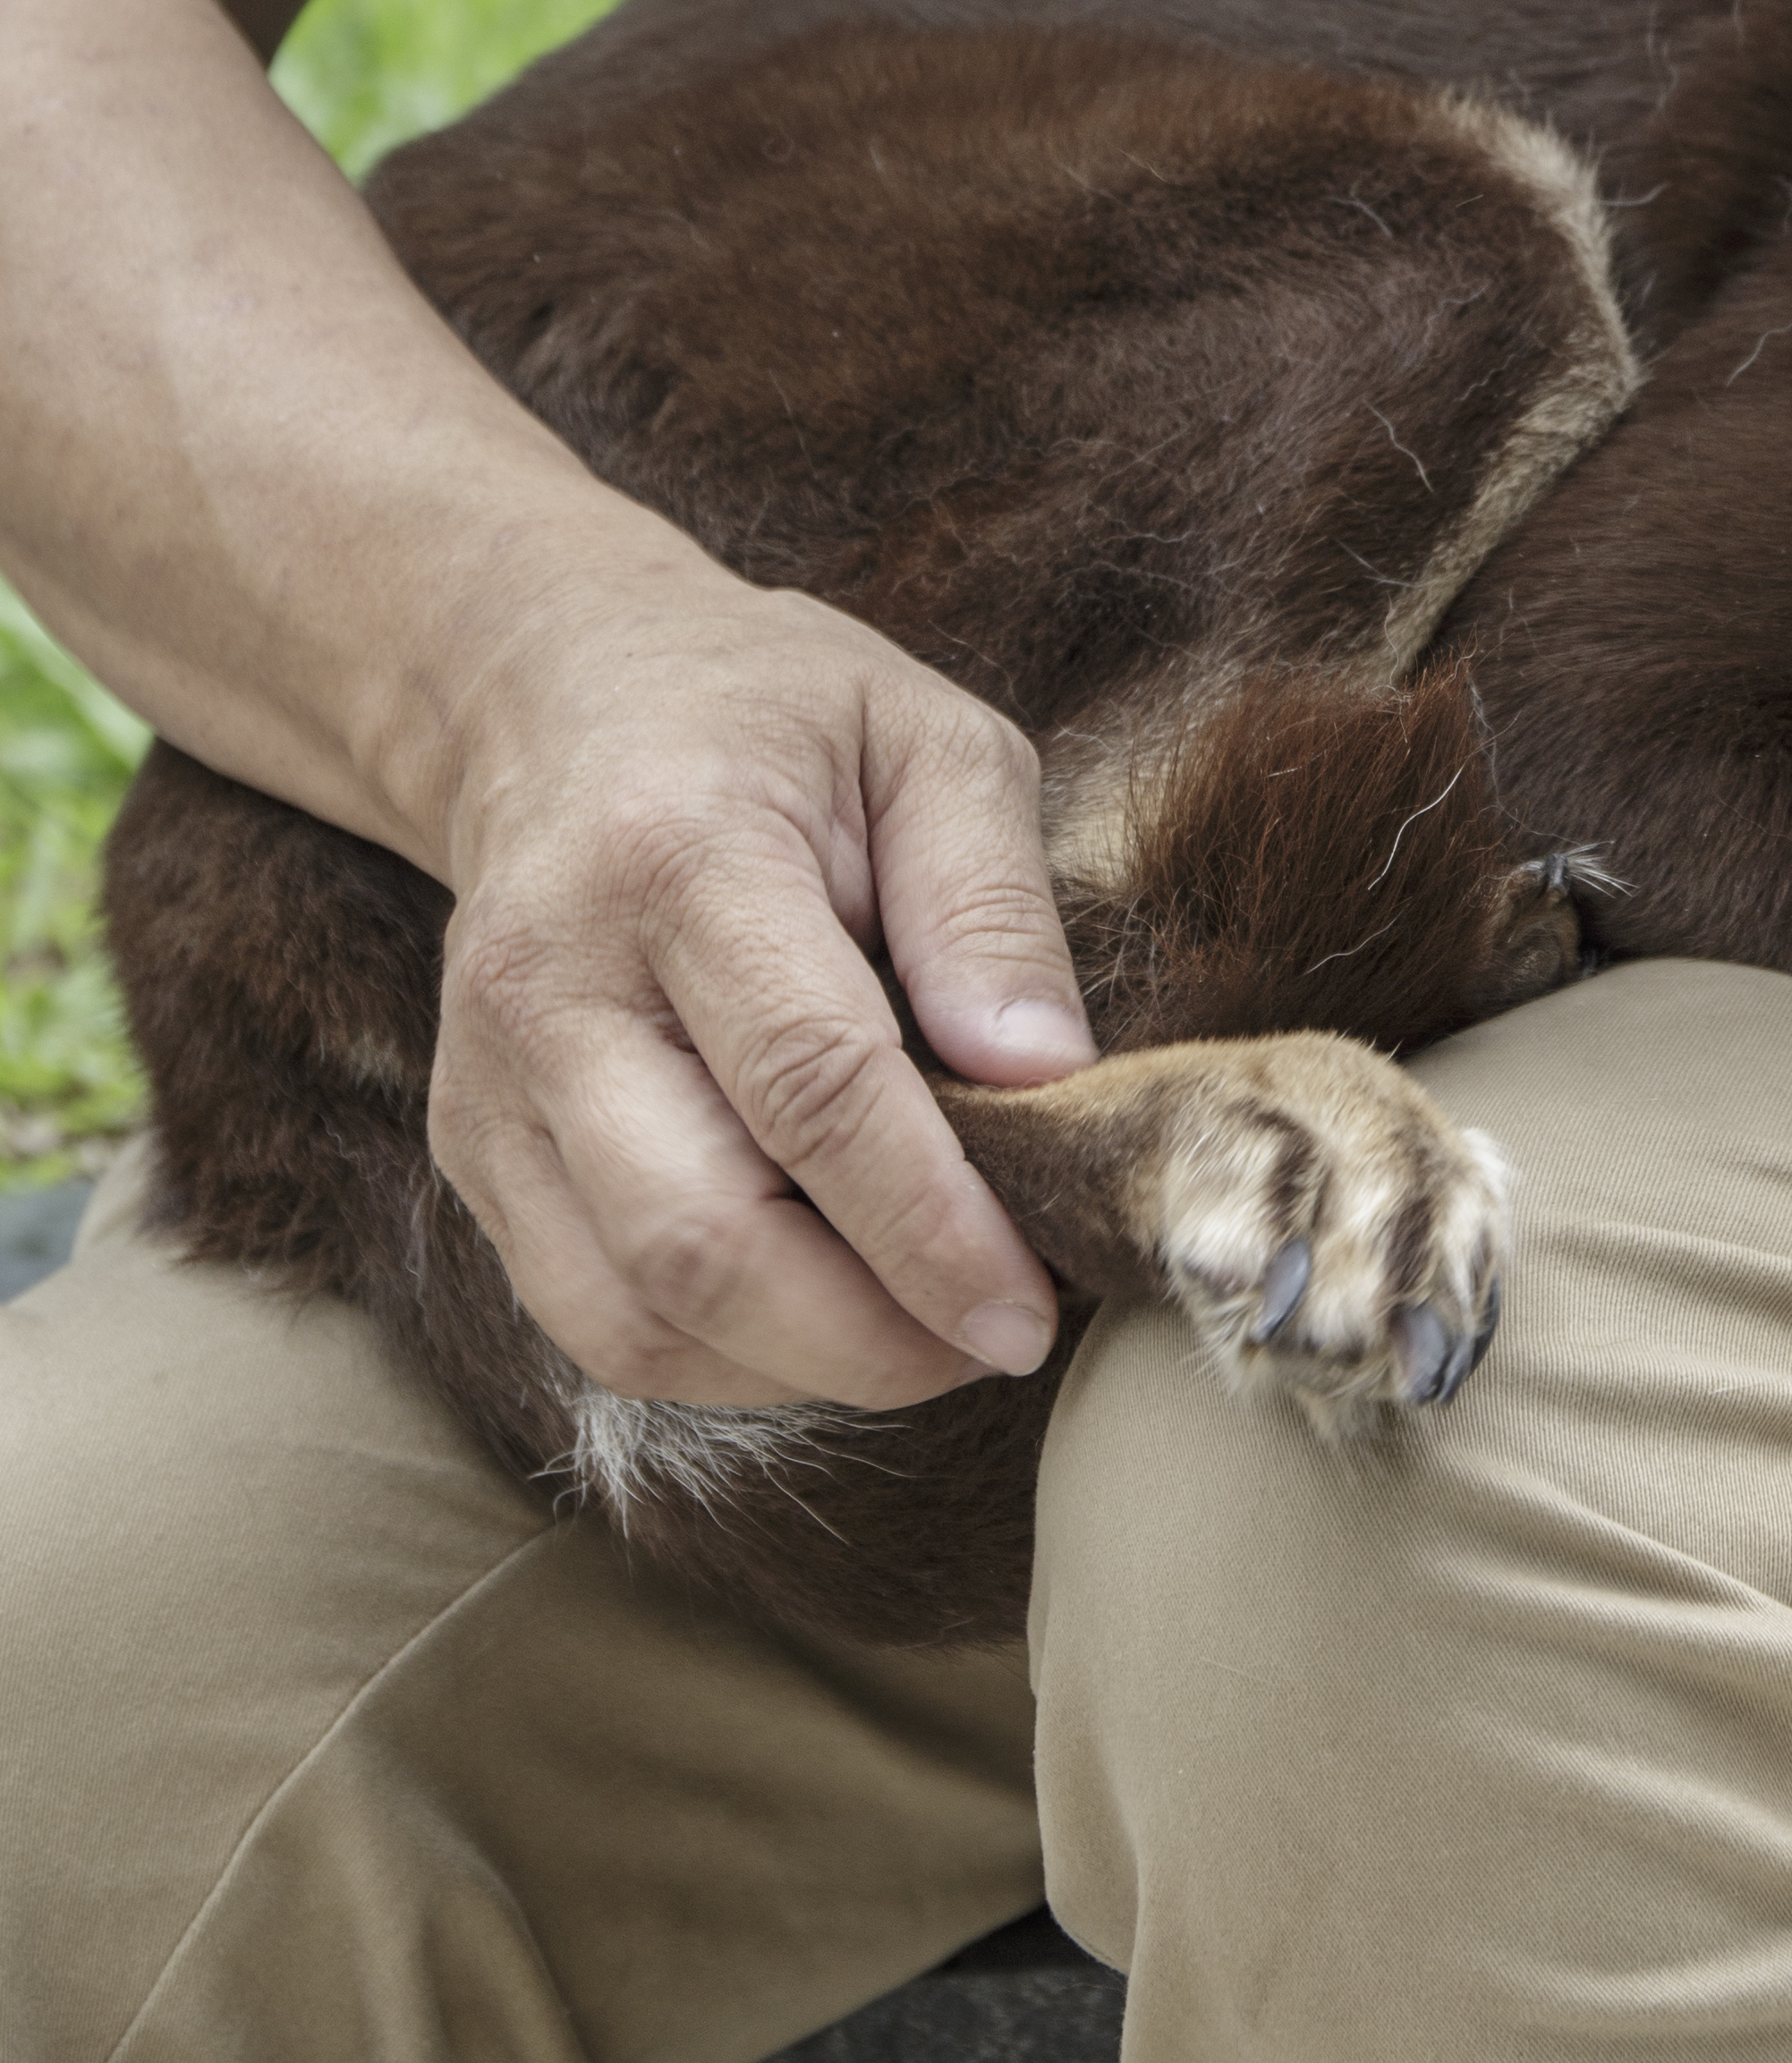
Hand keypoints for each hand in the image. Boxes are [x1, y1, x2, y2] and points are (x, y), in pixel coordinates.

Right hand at [422, 549, 1097, 1410]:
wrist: (553, 693)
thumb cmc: (773, 716)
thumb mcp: (926, 739)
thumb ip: (991, 903)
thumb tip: (1051, 1080)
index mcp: (679, 854)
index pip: (809, 1084)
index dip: (928, 1225)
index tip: (1031, 1305)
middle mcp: (553, 983)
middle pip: (699, 1236)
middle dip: (868, 1336)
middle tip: (996, 1336)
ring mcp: (488, 1080)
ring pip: (631, 1314)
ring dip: (797, 1369)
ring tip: (924, 1333)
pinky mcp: (469, 1149)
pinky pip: (588, 1316)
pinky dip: (717, 1357)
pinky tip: (819, 1312)